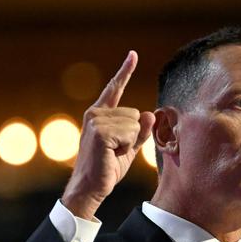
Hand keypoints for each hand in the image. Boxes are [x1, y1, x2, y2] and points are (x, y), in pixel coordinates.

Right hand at [61, 50, 155, 218]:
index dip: (125, 71)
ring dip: (130, 142)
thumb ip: (139, 131)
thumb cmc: (107, 168)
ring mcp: (96, 121)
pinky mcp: (99, 132)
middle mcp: (95, 114)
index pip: (115, 89)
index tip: (133, 54)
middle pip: (135, 114)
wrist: (90, 187)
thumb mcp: (128, 148)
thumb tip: (149, 113)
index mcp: (99, 115)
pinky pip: (130, 133)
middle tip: (116, 151)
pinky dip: (127, 146)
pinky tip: (112, 154)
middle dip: (133, 135)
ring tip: (112, 153)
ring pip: (134, 124)